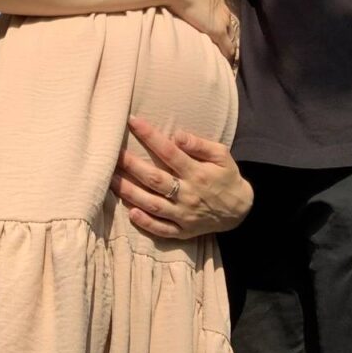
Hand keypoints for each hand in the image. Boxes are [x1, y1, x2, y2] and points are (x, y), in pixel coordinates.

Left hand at [110, 116, 252, 239]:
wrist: (240, 211)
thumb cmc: (227, 177)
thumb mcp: (222, 155)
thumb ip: (200, 145)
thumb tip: (177, 135)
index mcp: (198, 173)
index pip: (170, 152)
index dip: (150, 136)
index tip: (133, 121)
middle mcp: (188, 195)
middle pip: (155, 179)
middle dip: (132, 165)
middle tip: (112, 153)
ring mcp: (184, 215)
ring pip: (152, 204)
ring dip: (130, 193)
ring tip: (111, 180)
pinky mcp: (183, 232)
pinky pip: (161, 229)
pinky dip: (146, 223)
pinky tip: (131, 212)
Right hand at [173, 0, 237, 61]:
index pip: (220, 11)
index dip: (218, 19)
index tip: (215, 25)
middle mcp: (221, 7)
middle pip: (229, 22)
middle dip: (227, 32)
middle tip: (224, 42)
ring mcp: (221, 19)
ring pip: (231, 34)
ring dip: (228, 42)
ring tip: (226, 53)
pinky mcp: (218, 31)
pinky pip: (227, 46)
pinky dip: (228, 53)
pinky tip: (227, 60)